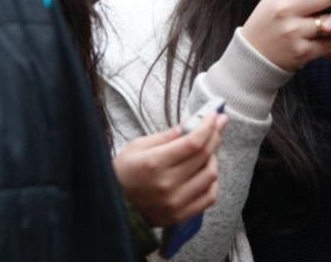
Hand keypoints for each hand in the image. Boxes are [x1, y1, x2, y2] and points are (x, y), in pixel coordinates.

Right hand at [113, 112, 228, 226]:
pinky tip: (206, 170)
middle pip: (204, 155)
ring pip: (210, 175)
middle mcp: (167, 184)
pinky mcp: (180, 215)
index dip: (208, 126)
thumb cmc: (122, 173)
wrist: (112, 207)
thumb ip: (166, 136)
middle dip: (215, 135)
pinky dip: (213, 181)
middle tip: (218, 124)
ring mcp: (175, 203)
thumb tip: (191, 125)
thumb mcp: (137, 146)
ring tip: (208, 148)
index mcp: (154, 163)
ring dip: (213, 157)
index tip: (215, 115)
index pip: (193, 142)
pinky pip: (209, 197)